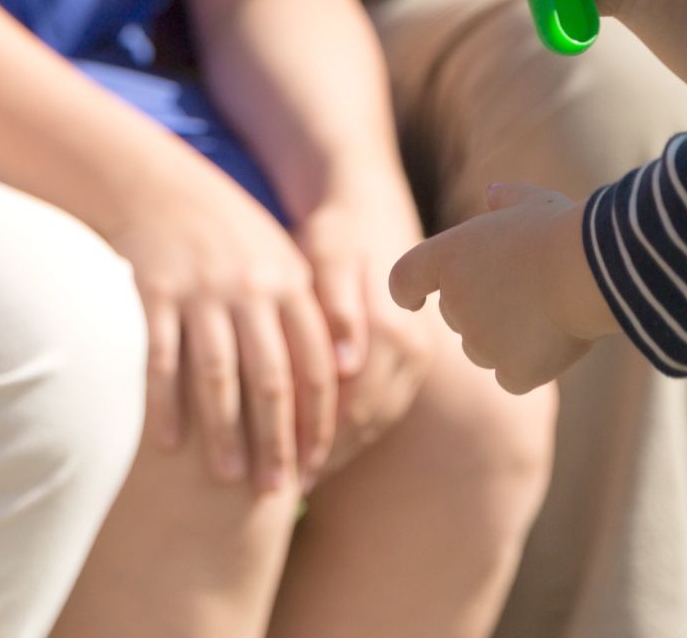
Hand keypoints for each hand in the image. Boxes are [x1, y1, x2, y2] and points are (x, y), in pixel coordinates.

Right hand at [104, 154, 341, 494]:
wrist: (155, 184)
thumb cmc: (225, 235)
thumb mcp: (277, 261)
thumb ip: (310, 314)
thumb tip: (345, 383)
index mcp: (288, 283)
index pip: (315, 365)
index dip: (318, 421)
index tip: (316, 467)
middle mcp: (250, 288)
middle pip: (271, 378)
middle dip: (277, 440)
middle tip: (276, 489)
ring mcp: (201, 290)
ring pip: (218, 373)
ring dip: (225, 431)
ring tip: (228, 479)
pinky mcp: (154, 291)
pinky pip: (161, 357)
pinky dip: (165, 402)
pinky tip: (169, 442)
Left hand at [295, 197, 433, 469]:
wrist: (366, 205)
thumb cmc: (335, 228)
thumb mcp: (329, 255)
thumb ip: (337, 308)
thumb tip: (348, 364)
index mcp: (391, 327)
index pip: (351, 403)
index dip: (311, 436)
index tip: (271, 461)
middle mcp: (411, 350)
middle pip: (363, 422)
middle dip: (320, 455)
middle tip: (274, 483)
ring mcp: (415, 357)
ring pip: (373, 423)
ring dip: (336, 451)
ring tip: (291, 476)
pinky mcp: (410, 360)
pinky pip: (382, 410)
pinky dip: (350, 433)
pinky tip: (317, 447)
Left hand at [388, 183, 603, 394]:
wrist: (591, 270)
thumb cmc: (561, 230)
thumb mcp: (531, 201)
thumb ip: (506, 199)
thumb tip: (492, 195)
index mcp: (449, 257)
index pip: (403, 280)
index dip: (407, 292)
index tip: (415, 300)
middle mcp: (456, 302)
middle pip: (453, 317)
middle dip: (477, 311)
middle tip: (521, 293)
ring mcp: (482, 342)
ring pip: (480, 351)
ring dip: (501, 341)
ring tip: (542, 315)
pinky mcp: (514, 370)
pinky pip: (511, 377)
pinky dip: (526, 368)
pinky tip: (551, 347)